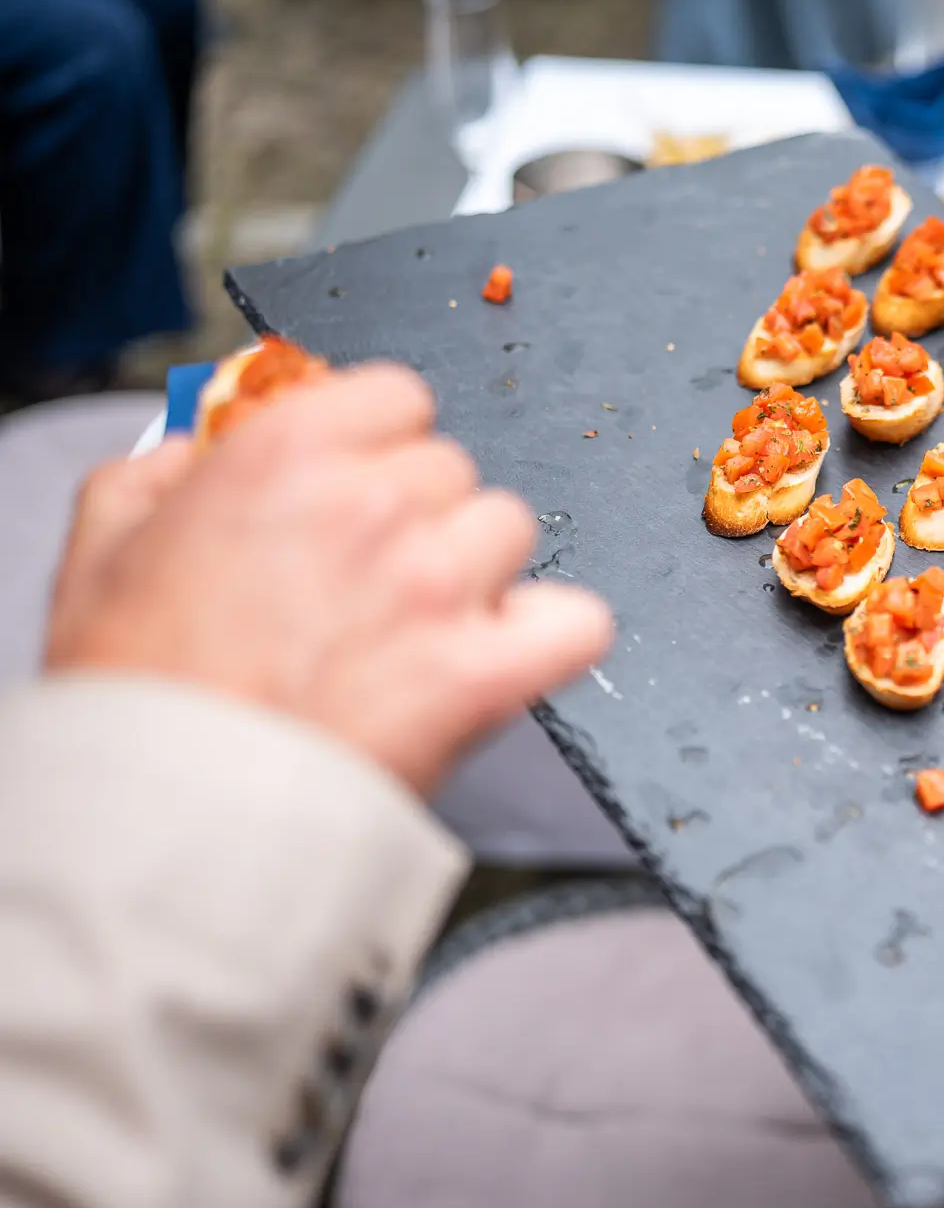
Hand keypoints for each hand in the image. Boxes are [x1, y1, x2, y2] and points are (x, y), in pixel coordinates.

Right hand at [42, 364, 612, 793]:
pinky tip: (504, 657)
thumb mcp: (102, 549)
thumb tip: (199, 448)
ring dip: (475, 572)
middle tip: (367, 584)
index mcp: (286, 454)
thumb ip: (160, 473)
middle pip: (453, 470)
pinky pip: (577, 621)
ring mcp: (438, 586)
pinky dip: (551, 637)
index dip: (380, 447)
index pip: (398, 397)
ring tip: (415, 630)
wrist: (168, 810)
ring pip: (509, 532)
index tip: (361, 485)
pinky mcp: (485, 671)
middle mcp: (374, 504)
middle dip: (417, 519)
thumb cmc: (136, 694)